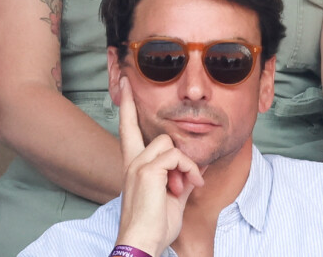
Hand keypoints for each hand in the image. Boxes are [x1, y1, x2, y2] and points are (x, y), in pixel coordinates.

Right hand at [115, 77, 203, 256]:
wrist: (143, 243)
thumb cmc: (155, 225)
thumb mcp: (173, 198)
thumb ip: (182, 178)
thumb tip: (199, 166)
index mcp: (134, 167)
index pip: (127, 132)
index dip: (125, 108)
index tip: (123, 86)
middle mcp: (132, 162)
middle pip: (136, 126)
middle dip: (127, 102)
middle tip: (124, 81)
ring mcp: (138, 165)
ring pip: (168, 143)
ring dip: (183, 163)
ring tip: (185, 185)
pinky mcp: (148, 170)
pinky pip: (178, 157)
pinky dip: (189, 170)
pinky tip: (189, 186)